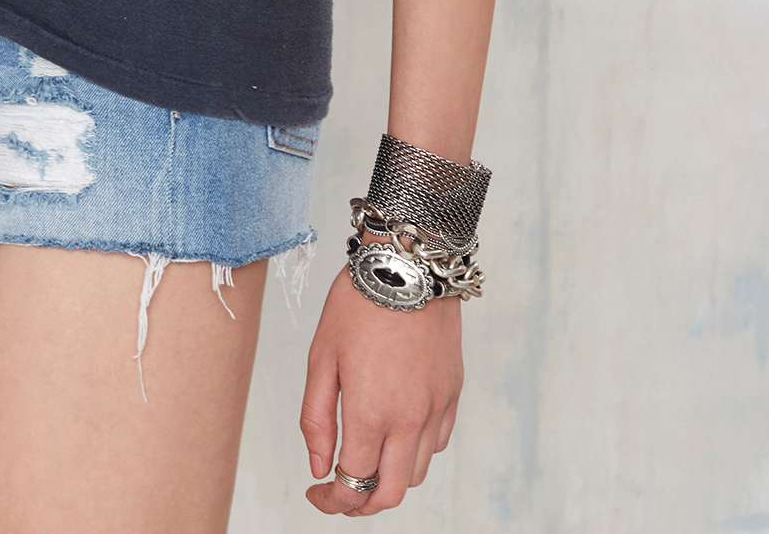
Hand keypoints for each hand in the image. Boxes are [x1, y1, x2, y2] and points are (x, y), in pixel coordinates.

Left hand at [299, 240, 463, 514]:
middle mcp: (410, 419)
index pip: (353, 485)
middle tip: (340, 494)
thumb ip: (317, 419)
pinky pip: (437, 442)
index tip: (316, 493)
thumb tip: (319, 468)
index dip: (331, 501)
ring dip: (389, 479)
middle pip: (390, 493)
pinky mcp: (453, 392)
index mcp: (371, 413)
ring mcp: (436, 407)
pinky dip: (415, 451)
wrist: (407, 263)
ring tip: (367, 460)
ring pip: (416, 472)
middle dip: (361, 505)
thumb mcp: (321, 357)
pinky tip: (396, 431)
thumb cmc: (358, 304)